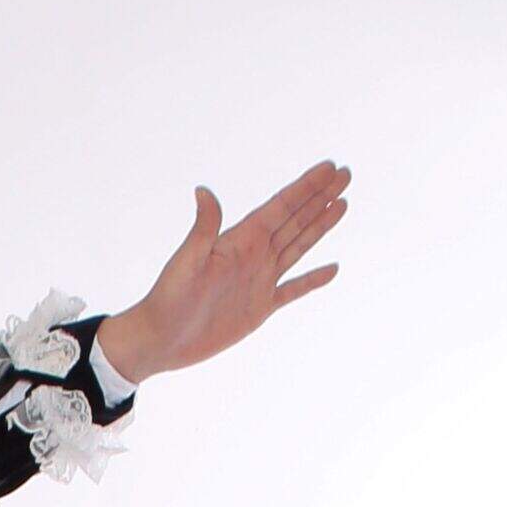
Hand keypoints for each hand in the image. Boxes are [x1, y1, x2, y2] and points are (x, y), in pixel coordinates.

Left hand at [94, 161, 350, 381]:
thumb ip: (204, 228)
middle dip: (321, 197)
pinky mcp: (260, 307)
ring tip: (343, 203)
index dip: (306, 187)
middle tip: (346, 173)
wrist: (161, 339)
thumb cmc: (168, 299)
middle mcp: (253, 254)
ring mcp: (259, 279)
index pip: (281, 206)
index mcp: (240, 240)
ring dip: (320, 225)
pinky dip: (313, 280)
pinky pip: (294, 289)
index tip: (330, 167)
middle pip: (295, 219)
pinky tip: (332, 268)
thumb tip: (203, 190)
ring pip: (298, 246)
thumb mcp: (188, 261)